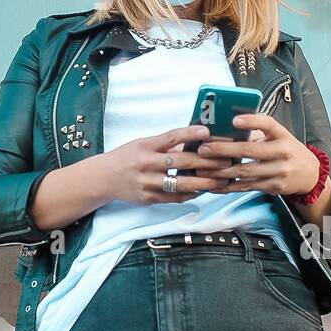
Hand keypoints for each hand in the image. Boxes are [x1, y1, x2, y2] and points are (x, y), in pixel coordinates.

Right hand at [90, 125, 229, 205]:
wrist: (104, 178)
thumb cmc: (127, 157)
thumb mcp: (143, 144)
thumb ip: (165, 145)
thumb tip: (194, 141)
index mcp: (145, 146)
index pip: (170, 137)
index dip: (189, 134)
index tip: (207, 131)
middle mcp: (146, 164)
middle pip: (181, 162)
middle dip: (206, 161)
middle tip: (226, 160)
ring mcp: (147, 183)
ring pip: (181, 184)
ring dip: (204, 182)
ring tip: (221, 180)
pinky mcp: (149, 198)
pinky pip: (174, 198)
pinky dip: (190, 194)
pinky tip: (203, 191)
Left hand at [196, 114, 320, 196]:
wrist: (310, 174)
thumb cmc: (287, 149)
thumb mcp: (279, 135)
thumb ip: (259, 131)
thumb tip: (226, 125)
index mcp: (282, 135)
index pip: (268, 124)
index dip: (251, 121)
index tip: (234, 120)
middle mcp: (282, 153)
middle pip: (249, 151)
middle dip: (223, 150)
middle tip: (203, 149)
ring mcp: (279, 172)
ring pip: (245, 172)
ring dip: (221, 171)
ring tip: (202, 169)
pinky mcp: (273, 187)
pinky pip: (247, 187)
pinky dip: (228, 186)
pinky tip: (214, 185)